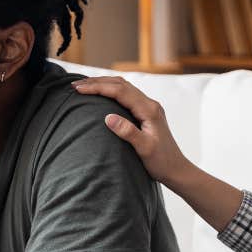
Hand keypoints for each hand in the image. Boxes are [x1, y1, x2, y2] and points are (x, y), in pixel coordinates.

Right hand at [71, 77, 192, 185]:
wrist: (176, 169)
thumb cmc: (161, 162)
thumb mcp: (144, 149)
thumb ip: (128, 132)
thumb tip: (107, 117)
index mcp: (149, 110)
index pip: (120, 91)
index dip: (98, 87)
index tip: (79, 89)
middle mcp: (150, 104)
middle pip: (121, 84)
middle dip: (97, 82)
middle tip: (75, 85)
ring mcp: (149, 107)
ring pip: (123, 87)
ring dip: (104, 84)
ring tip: (84, 86)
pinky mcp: (146, 113)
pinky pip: (126, 95)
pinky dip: (111, 91)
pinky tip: (101, 95)